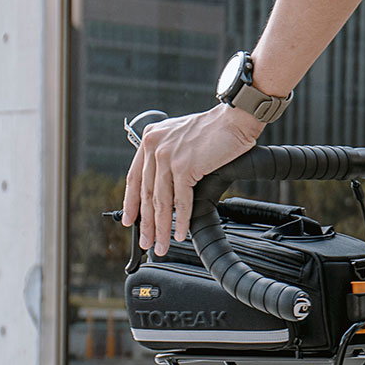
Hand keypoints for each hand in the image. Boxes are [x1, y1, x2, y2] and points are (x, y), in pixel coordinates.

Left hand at [122, 104, 264, 253]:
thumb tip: (167, 184)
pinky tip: (180, 233)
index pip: (134, 178)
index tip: (130, 221)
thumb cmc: (216, 129)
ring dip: (161, 228)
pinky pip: (180, 201)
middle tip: (146, 242)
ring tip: (161, 245)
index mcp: (151, 139)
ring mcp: (167, 156)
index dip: (131, 203)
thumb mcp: (182, 138)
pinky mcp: (184, 166)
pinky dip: (181, 221)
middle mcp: (154, 147)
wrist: (235, 119)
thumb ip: (169, 155)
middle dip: (146, 223)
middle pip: (146, 194)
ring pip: (161, 201)